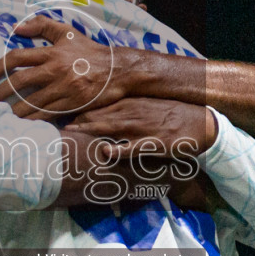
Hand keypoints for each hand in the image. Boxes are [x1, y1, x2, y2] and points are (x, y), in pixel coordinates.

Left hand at [0, 17, 129, 118]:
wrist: (117, 70)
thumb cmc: (89, 51)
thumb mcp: (67, 33)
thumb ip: (42, 26)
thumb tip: (15, 27)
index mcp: (52, 52)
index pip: (16, 58)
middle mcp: (56, 70)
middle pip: (19, 82)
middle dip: (0, 92)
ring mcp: (64, 88)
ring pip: (31, 102)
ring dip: (13, 109)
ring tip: (2, 113)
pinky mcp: (72, 103)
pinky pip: (46, 114)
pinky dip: (32, 119)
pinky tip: (22, 121)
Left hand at [63, 97, 216, 153]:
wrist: (200, 123)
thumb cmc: (170, 115)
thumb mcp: (145, 107)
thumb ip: (121, 109)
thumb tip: (96, 114)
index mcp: (128, 103)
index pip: (96, 104)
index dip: (75, 109)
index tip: (56, 112)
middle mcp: (131, 113)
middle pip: (97, 115)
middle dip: (75, 121)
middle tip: (53, 126)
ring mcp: (142, 128)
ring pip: (111, 127)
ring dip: (90, 130)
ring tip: (69, 134)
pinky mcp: (154, 143)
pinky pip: (133, 148)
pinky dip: (119, 149)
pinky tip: (106, 151)